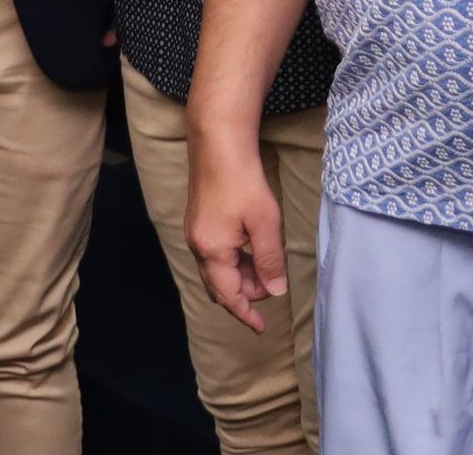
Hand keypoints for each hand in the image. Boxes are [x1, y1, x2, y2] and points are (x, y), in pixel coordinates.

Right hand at [186, 146, 286, 333]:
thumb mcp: (265, 223)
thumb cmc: (242, 181)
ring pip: (218, 270)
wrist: (218, 144)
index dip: (246, 313)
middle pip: (219, 286)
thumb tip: (275, 290)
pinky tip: (251, 250)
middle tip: (270, 292)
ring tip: (267, 271)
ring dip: (241, 277)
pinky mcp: (199, 221)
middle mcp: (198, 246)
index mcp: (211, 251)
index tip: (261, 328)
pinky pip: (215, 254)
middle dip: (244, 295)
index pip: (228, 296)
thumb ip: (270, 260)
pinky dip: (234, 262)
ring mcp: (196, 233)